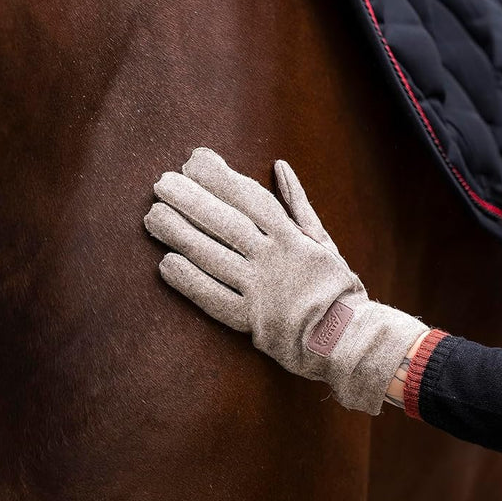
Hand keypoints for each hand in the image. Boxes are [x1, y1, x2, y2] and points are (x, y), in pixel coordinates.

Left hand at [145, 148, 427, 413]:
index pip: (251, 199)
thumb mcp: (322, 239)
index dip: (221, 178)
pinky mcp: (251, 321)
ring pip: (215, 257)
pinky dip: (190, 282)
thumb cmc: (335, 286)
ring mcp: (261, 291)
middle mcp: (274, 261)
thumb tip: (280, 166)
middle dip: (192, 201)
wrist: (348, 339)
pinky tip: (166, 264)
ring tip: (153, 217)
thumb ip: (297, 203)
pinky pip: (215, 299)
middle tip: (161, 184)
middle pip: (226, 225)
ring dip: (181, 235)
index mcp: (292, 238)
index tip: (193, 161)